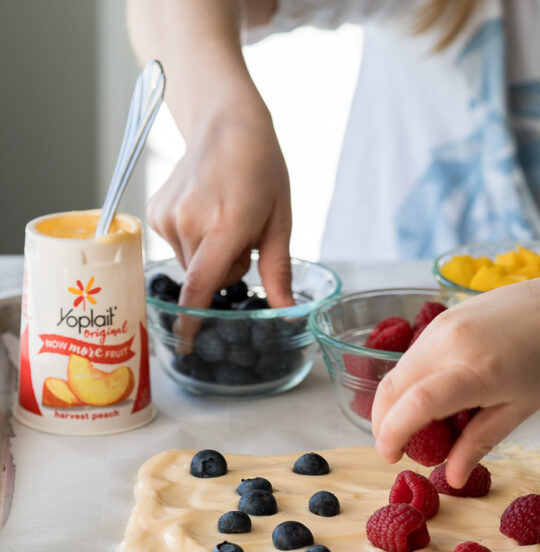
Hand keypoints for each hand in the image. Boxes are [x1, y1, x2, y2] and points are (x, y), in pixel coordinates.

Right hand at [147, 90, 293, 311]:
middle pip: (204, 279)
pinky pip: (176, 247)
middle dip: (225, 270)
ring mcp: (167, 217)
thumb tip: (288, 313)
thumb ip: (279, 272)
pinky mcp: (155, 212)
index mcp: (225, 226)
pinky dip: (192, 240)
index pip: (201, 286)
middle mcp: (189, 223)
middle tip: (240, 234)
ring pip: (189, 264)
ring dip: (207, 255)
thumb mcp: (280, 222)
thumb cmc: (260, 170)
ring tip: (221, 217)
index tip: (187, 343)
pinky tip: (203, 211)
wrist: (226, 124)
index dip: (193, 319)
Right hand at [371, 266, 539, 487]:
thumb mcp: (519, 410)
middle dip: (383, 423)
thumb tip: (452, 478)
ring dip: (393, 403)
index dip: (392, 434)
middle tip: (397, 447)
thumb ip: (479, 444)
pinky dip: (407, 382)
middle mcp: (450, 343)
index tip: (390, 457)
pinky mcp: (440, 318)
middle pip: (392, 388)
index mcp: (477, 371)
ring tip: (415, 425)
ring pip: (396, 372)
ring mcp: (441, 326)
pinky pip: (410, 356)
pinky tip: (427, 396)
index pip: (416, 404)